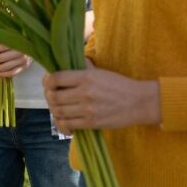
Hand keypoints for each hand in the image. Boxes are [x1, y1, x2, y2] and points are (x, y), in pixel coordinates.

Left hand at [43, 67, 160, 132]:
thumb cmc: (119, 85)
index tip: (48, 82)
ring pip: (58, 112)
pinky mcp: (91, 123)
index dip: (47, 81)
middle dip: (49, 97)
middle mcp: (85, 93)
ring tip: (58, 108)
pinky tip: (64, 122)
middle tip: (52, 96)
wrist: (138, 102)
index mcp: (86, 77)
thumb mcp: (101, 72)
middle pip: (53, 96)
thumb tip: (69, 62)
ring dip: (54, 110)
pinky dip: (62, 124)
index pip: (56, 78)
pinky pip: (68, 125)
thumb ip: (84, 68)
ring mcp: (87, 109)